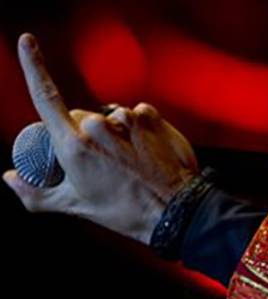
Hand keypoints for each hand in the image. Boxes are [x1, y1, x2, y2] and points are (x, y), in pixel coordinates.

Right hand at [3, 33, 199, 245]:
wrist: (176, 211)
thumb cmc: (124, 212)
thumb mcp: (76, 206)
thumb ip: (35, 193)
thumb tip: (8, 177)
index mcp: (74, 145)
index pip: (46, 97)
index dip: (33, 66)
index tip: (26, 42)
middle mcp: (98, 126)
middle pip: (80, 116)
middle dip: (83, 132)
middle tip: (101, 162)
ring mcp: (126, 119)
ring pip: (110, 117)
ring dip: (114, 132)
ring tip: (129, 161)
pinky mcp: (150, 116)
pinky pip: (136, 114)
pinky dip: (137, 128)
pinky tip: (146, 149)